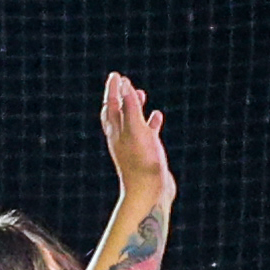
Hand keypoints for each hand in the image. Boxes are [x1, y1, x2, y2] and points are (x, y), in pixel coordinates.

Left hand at [93, 71, 167, 200]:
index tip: (116, 75)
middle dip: (120, 95)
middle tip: (123, 80)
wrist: (149, 195)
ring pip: (132, 121)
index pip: (112, 105)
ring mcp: (135, 146)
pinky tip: (157, 116)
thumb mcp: (137, 132)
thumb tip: (124, 87)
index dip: (114, 89)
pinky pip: (148, 133)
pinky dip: (151, 122)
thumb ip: (131, 110)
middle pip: (117, 111)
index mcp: (116, 132)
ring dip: (135, 106)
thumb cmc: (142, 165)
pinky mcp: (147, 154)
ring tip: (141, 93)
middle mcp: (123, 138)